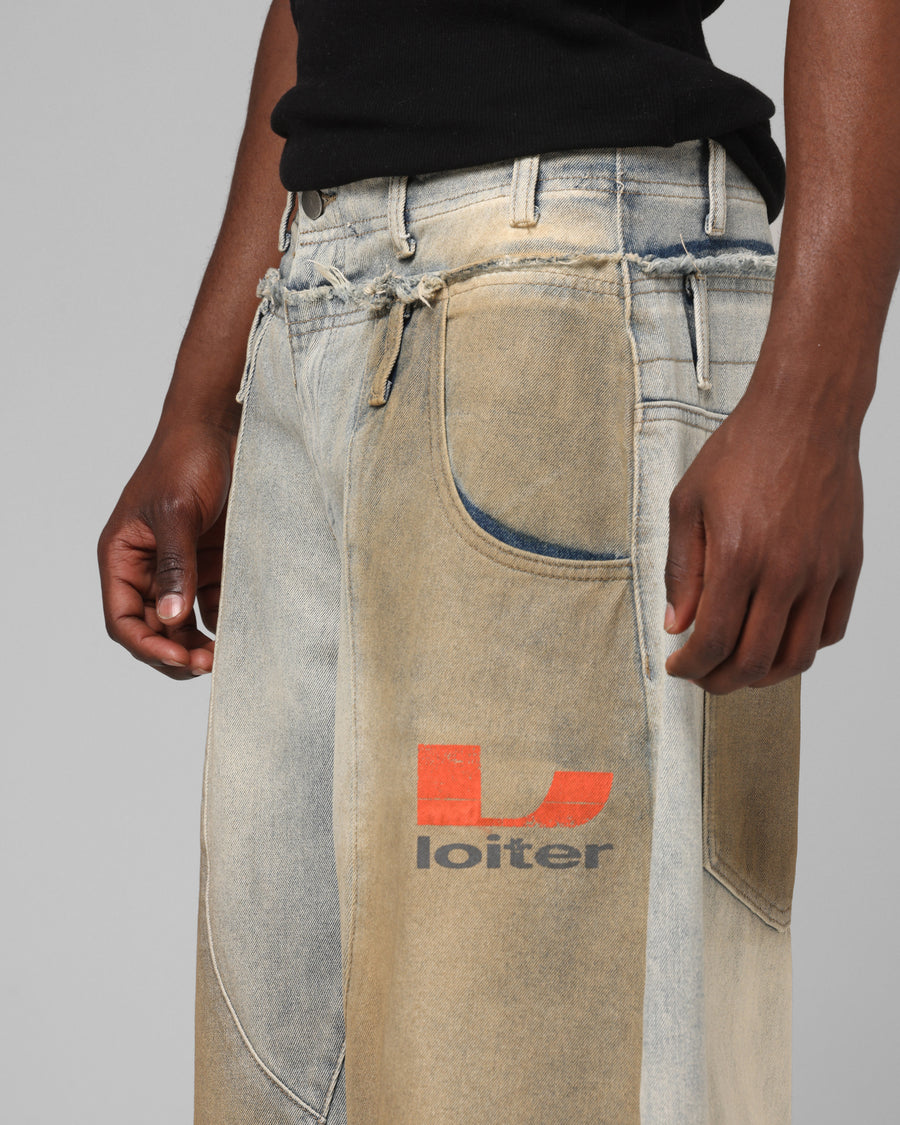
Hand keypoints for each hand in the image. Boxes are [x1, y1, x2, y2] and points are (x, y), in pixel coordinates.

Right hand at [98, 421, 235, 679]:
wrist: (222, 426)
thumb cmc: (186, 459)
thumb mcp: (177, 513)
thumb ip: (175, 567)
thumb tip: (172, 619)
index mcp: (122, 557)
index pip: (124, 619)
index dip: (148, 645)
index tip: (181, 658)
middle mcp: (147, 567)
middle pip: (153, 628)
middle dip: (176, 651)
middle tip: (209, 664)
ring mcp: (179, 565)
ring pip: (183, 621)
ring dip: (200, 642)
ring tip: (225, 655)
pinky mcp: (210, 560)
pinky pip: (212, 600)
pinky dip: (224, 618)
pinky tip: (242, 627)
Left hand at [663, 379, 863, 694]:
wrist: (803, 416)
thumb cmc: (741, 452)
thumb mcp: (688, 505)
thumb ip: (681, 571)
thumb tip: (677, 625)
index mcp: (737, 557)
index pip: (713, 641)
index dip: (690, 666)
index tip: (677, 665)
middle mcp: (784, 571)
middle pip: (754, 661)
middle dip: (719, 681)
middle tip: (701, 675)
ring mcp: (822, 571)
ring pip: (797, 657)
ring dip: (763, 676)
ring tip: (738, 666)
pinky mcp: (847, 565)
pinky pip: (831, 630)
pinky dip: (803, 649)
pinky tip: (778, 637)